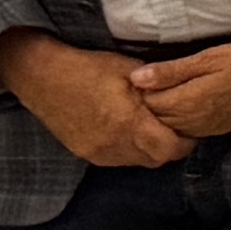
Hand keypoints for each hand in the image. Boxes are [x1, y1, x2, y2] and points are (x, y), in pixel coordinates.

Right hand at [0, 34, 189, 171]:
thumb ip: (159, 89)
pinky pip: (116, 159)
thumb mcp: (131, 71)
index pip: (169, 150)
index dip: (184, 142)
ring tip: (149, 127)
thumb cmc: (90, 68)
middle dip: (169, 146)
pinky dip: (128, 150)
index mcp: (128, 123)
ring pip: (136, 161)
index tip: (189, 129)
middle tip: (172, 128)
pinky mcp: (84, 153)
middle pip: (156, 159)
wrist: (42, 76)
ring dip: (148, 150)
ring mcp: (96, 151)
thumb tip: (184, 97)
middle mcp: (113, 143)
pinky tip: (126, 131)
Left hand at [128, 39, 230, 142]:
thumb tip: (136, 78)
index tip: (140, 74)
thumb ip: (172, 70)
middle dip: (146, 103)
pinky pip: (186, 130)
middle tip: (148, 82)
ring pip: (169, 126)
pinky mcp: (216, 130)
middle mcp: (193, 121)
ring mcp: (205, 128)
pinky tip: (182, 103)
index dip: (139, 89)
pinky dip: (177, 120)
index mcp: (188, 101)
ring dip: (162, 112)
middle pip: (154, 118)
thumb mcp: (210, 58)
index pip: (146, 102)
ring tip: (164, 91)